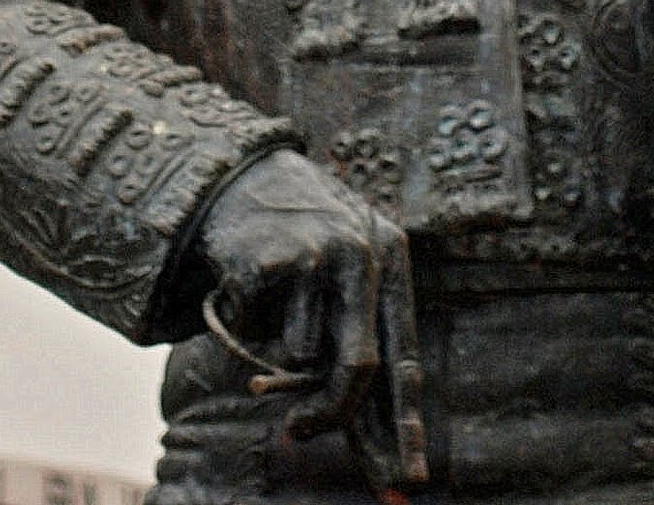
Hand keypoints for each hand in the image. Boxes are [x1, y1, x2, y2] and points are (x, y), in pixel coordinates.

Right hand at [197, 148, 426, 493]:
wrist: (243, 177)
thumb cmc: (302, 243)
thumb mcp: (344, 280)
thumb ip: (356, 341)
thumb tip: (370, 441)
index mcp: (390, 260)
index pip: (404, 359)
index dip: (405, 425)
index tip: (410, 481)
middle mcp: (361, 255)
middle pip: (357, 369)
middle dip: (330, 415)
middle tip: (299, 434)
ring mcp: (315, 256)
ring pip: (299, 358)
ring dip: (277, 352)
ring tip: (272, 304)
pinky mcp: (268, 262)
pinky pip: (255, 335)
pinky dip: (244, 325)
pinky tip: (247, 285)